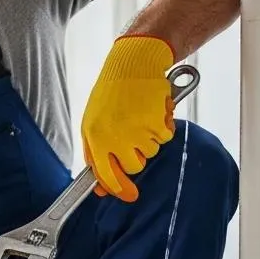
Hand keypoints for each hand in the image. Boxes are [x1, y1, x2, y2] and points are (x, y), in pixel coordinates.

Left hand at [81, 34, 175, 202]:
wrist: (133, 62)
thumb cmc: (113, 92)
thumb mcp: (93, 122)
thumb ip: (96, 153)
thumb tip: (101, 188)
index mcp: (94, 136)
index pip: (105, 174)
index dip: (118, 189)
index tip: (129, 195)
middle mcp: (113, 135)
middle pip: (133, 167)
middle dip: (138, 155)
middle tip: (136, 134)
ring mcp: (134, 130)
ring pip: (151, 152)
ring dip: (151, 138)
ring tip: (142, 116)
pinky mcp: (154, 122)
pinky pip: (166, 137)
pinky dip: (164, 126)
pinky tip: (154, 110)